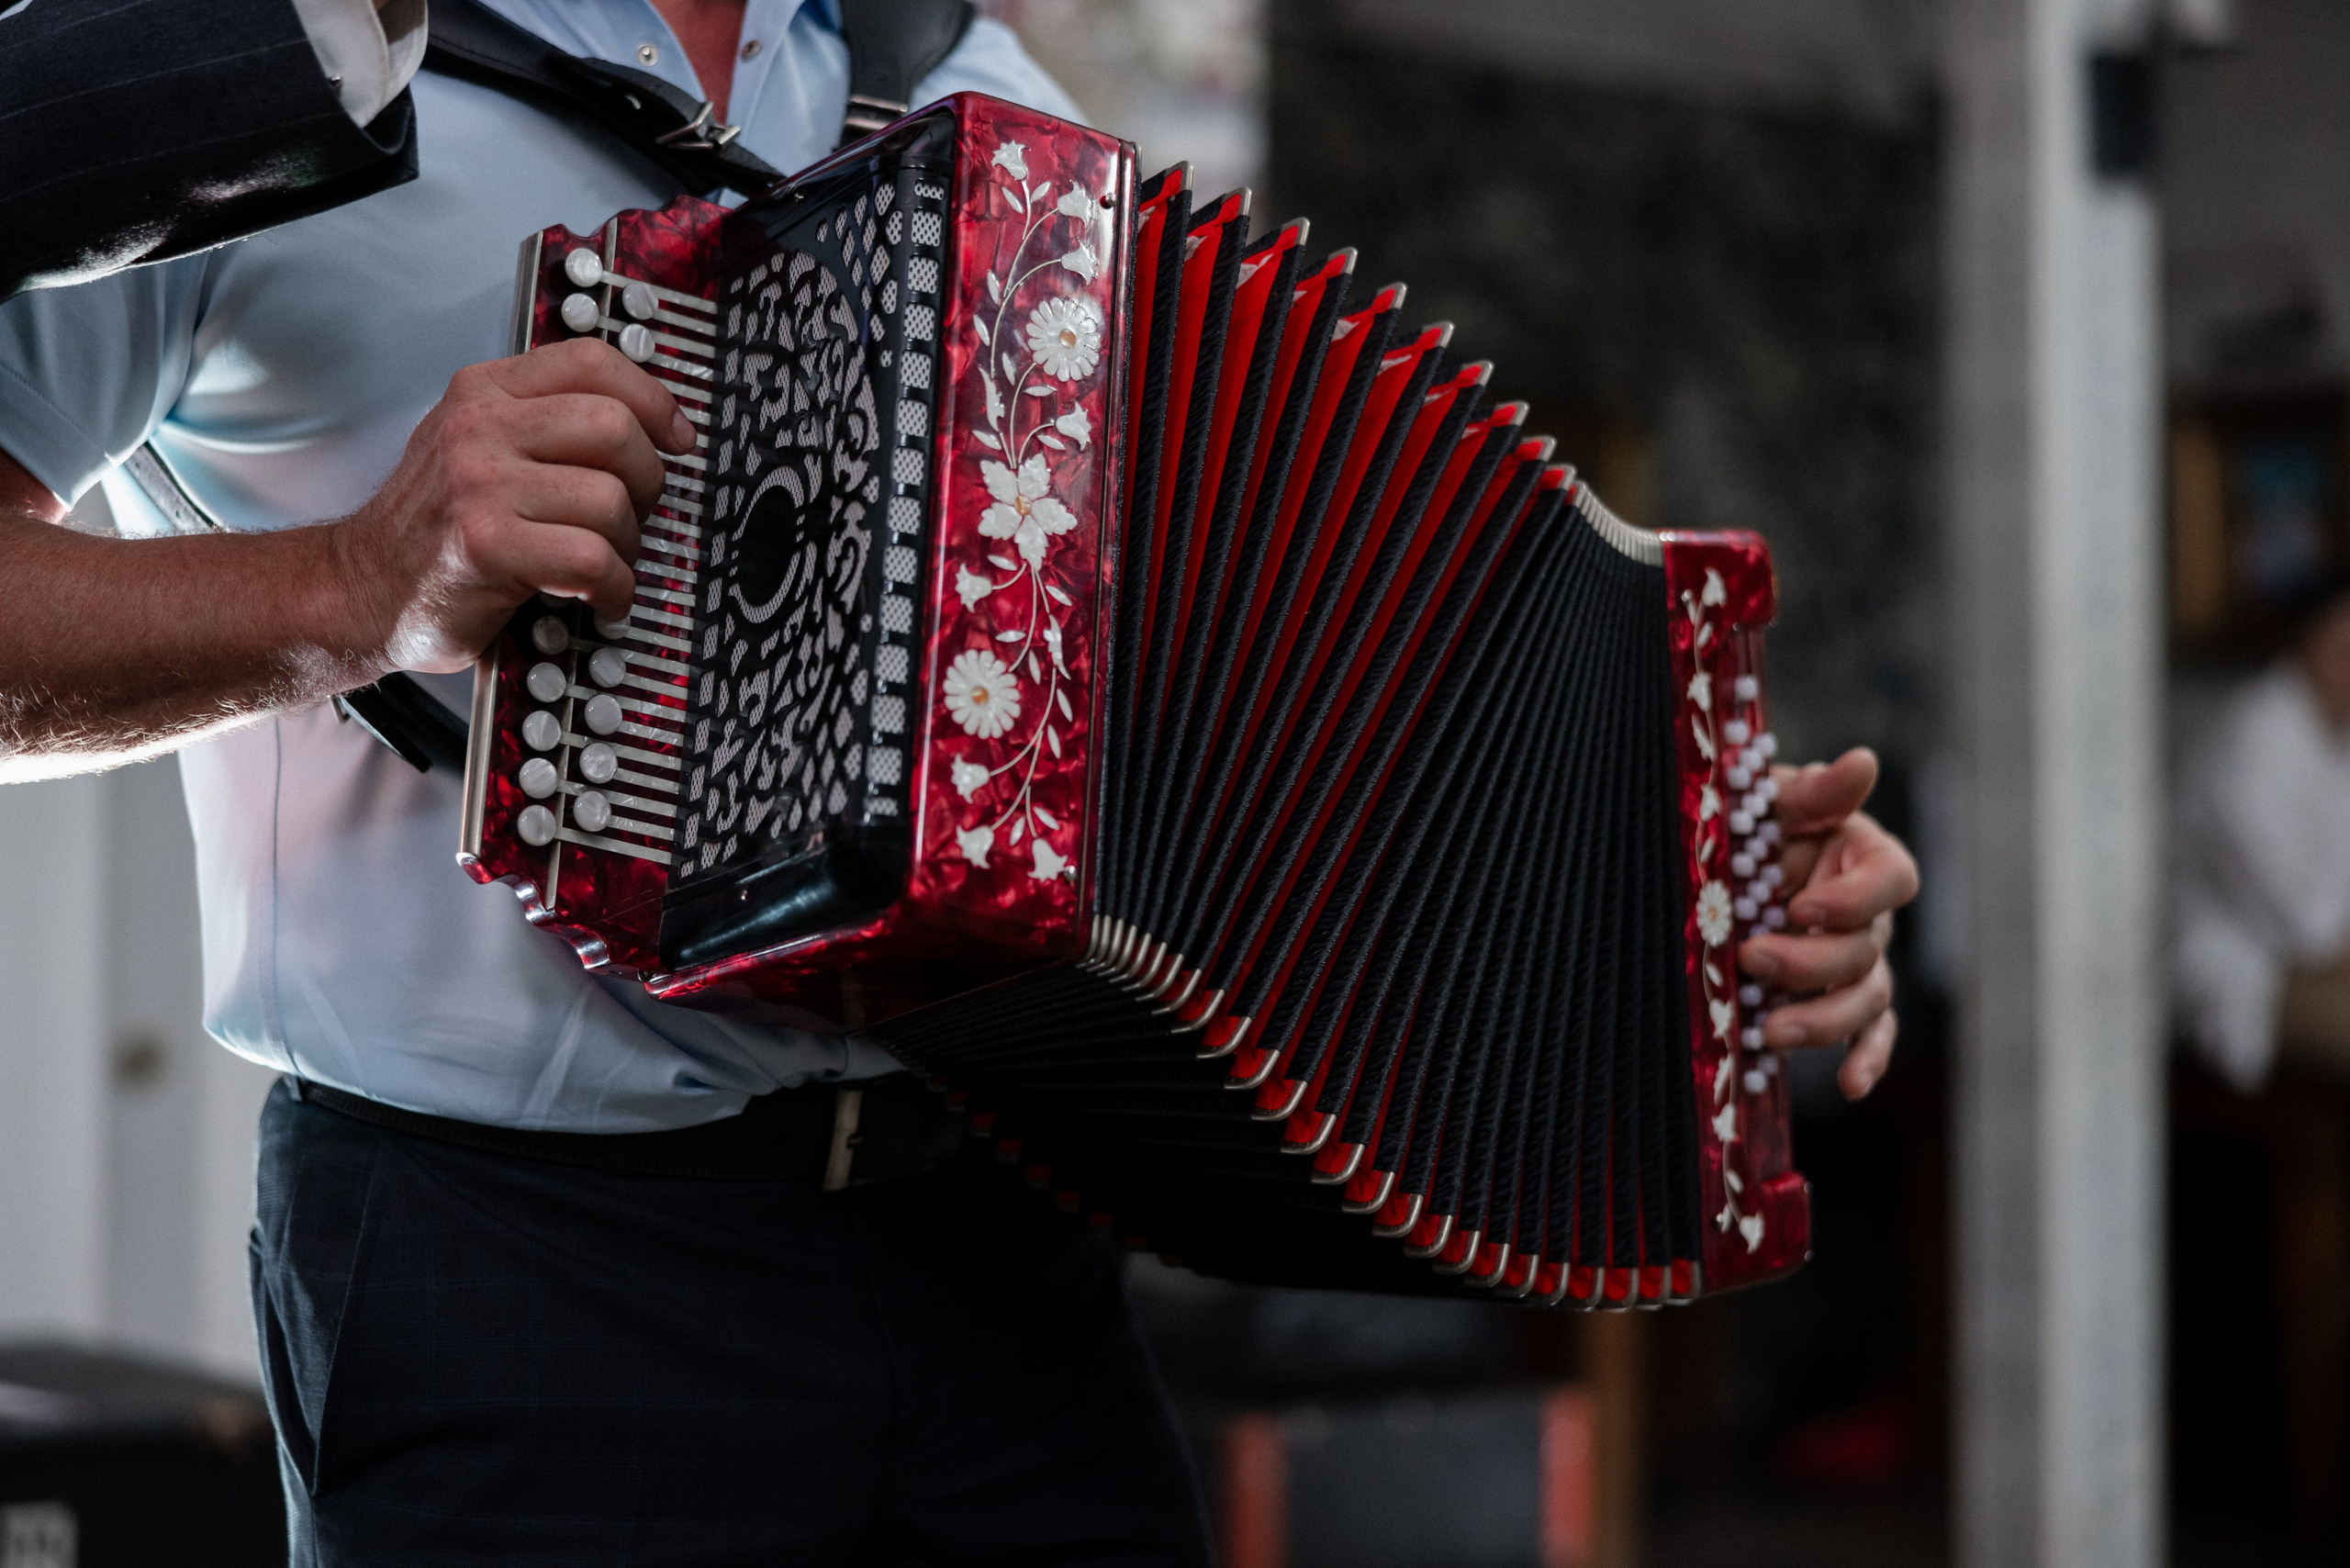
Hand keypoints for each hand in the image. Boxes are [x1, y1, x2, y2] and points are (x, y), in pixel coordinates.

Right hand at [329, 338, 695, 672]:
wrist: (359, 590)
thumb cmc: (434, 531)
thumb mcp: (477, 449)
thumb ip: (544, 422)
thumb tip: (647, 423)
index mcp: (483, 393)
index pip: (591, 361)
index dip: (653, 399)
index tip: (677, 437)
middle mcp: (478, 428)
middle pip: (614, 426)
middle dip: (647, 480)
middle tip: (634, 516)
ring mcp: (478, 484)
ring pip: (610, 499)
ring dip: (627, 545)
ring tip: (604, 564)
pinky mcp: (485, 544)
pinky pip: (592, 559)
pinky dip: (614, 588)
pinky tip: (600, 598)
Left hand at [1738, 747, 1918, 1100]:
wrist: (1726, 860)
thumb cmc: (1753, 821)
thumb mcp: (1771, 799)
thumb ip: (1814, 793)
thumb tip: (1862, 763)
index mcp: (1866, 857)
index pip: (1891, 880)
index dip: (1853, 899)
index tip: (1801, 907)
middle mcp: (1874, 915)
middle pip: (1866, 950)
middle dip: (1810, 962)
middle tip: (1752, 959)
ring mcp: (1862, 963)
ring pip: (1866, 999)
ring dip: (1824, 1019)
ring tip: (1772, 1031)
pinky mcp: (1844, 1001)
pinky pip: (1871, 1034)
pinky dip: (1868, 1059)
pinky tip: (1851, 1087)